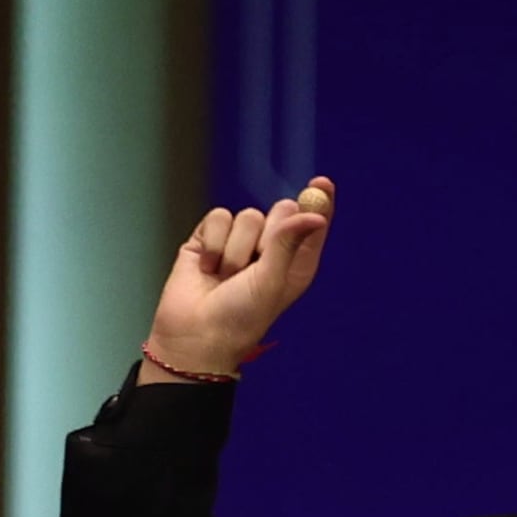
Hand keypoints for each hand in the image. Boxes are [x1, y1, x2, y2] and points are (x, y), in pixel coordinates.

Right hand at [145, 176, 334, 378]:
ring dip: (237, 249)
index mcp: (297, 263)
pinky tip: (208, 268)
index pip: (313, 223)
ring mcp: (239, 242)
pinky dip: (213, 243)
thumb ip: (288, 242)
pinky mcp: (209, 238)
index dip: (318, 202)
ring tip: (227, 276)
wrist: (195, 333)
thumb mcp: (272, 280)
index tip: (321, 183)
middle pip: (280, 211)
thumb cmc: (242, 316)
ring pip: (247, 216)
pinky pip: (218, 218)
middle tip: (258, 263)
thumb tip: (316, 215)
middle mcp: (271, 250)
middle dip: (269, 233)